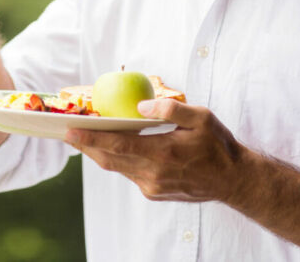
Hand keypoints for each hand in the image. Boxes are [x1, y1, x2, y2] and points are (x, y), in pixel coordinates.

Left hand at [65, 99, 245, 202]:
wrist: (232, 180)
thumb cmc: (217, 145)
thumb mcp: (201, 118)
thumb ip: (169, 110)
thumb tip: (140, 106)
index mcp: (163, 153)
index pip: (117, 144)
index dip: (91, 137)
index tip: (69, 130)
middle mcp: (153, 174)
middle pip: (109, 159)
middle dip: (85, 144)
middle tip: (67, 129)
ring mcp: (152, 186)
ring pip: (116, 167)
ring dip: (98, 152)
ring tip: (83, 135)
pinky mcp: (154, 192)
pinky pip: (128, 173)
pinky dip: (117, 159)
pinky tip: (112, 147)